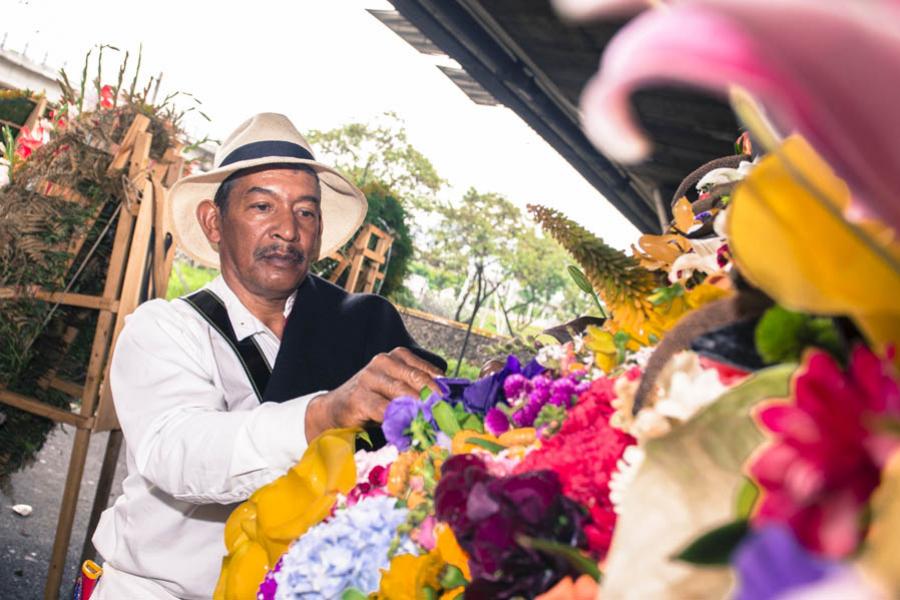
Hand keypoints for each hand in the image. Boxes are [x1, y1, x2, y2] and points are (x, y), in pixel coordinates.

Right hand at [304, 347, 443, 440]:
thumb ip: (416, 389)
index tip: (455, 400)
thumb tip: (446, 401)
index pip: (425, 369)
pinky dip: (399, 420)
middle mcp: (382, 362)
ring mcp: (369, 378)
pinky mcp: (359, 397)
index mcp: (395, 356)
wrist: (334, 409)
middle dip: (434, 396)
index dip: (441, 385)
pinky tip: (409, 429)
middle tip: (448, 411)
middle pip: (416, 378)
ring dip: (420, 409)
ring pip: (402, 393)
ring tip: (433, 421)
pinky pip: (385, 410)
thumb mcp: (395, 388)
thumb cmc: (372, 399)